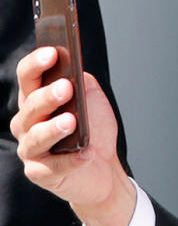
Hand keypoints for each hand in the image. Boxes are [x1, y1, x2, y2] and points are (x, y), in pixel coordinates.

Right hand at [12, 47, 134, 225]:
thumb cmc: (93, 127)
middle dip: (47, 95)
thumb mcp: (90, 97)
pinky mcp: (40, 173)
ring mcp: (31, 149)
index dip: (36, 63)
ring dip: (53, 127)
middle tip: (65, 87)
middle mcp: (27, 123)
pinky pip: (51, 165)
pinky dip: (70, 158)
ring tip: (71, 121)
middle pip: (30, 105)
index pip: (27, 76)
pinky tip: (84, 152)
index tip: (52, 52)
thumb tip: (74, 70)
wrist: (102, 165)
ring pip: (36, 136)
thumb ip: (81, 81)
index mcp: (36, 98)